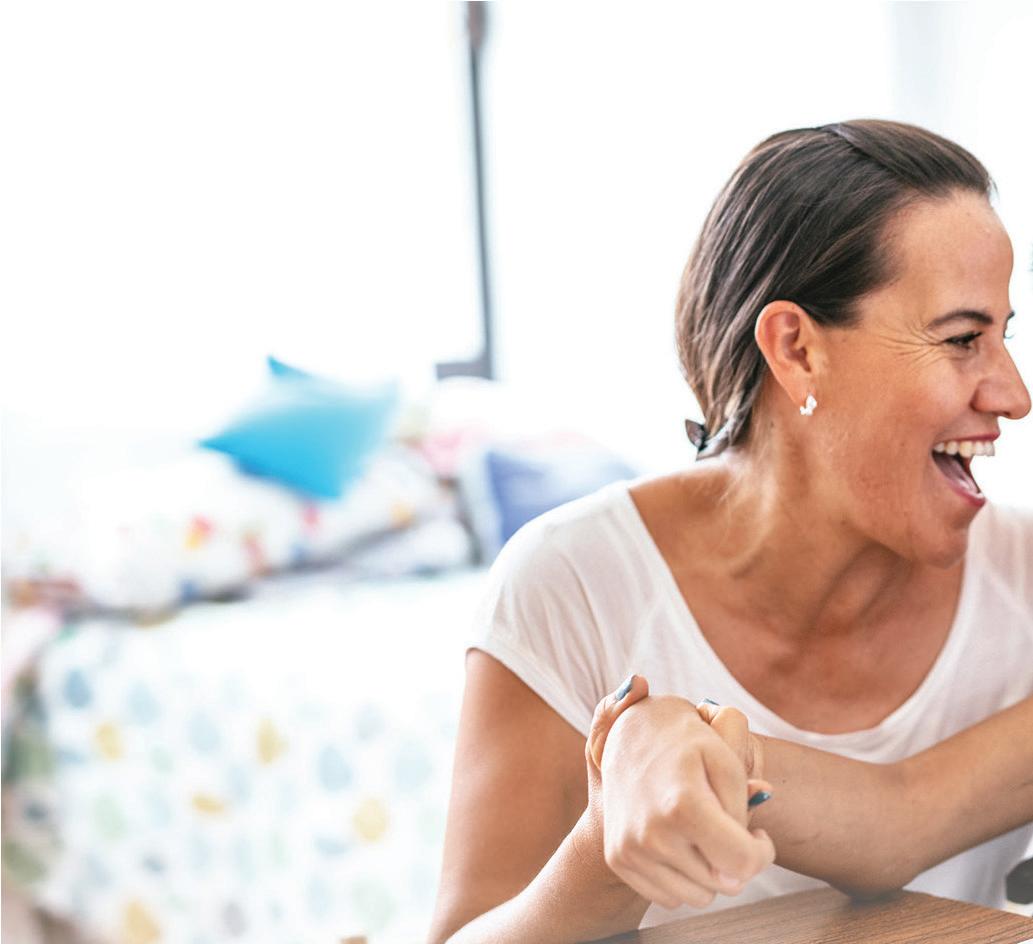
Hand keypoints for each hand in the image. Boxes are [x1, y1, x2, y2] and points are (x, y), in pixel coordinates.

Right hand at [585, 677, 774, 910]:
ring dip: (708, 873)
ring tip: (701, 833)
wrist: (631, 731)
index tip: (757, 834)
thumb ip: (745, 811)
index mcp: (683, 806)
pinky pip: (668, 897)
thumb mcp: (726, 758)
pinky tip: (678, 840)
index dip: (761, 853)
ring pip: (697, 898)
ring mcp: (630, 849)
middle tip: (726, 826)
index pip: (742, 864)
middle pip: (723, 886)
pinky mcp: (618, 858)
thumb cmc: (687, 743)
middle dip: (734, 861)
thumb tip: (745, 863)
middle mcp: (652, 834)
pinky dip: (680, 877)